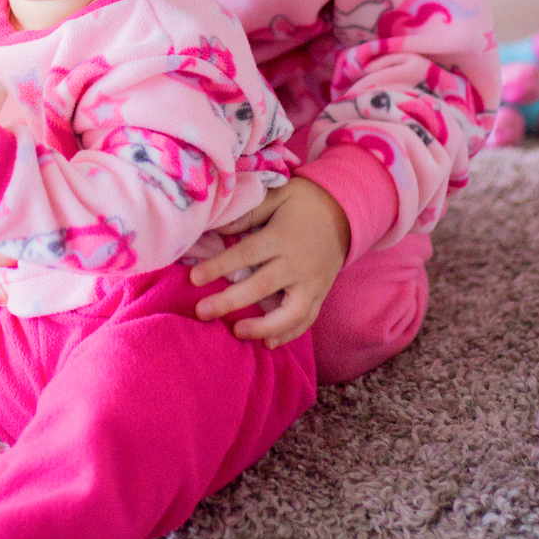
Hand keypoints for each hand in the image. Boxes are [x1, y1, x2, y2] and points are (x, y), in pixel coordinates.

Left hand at [190, 178, 350, 346]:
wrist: (345, 211)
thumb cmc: (302, 201)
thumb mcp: (276, 195)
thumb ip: (247, 214)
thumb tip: (215, 230)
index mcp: (283, 236)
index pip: (246, 254)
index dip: (219, 266)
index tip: (193, 278)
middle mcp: (299, 263)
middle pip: (261, 287)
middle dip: (230, 302)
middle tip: (202, 312)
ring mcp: (313, 283)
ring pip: (290, 313)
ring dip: (262, 327)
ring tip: (237, 333)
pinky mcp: (321, 294)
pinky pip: (307, 319)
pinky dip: (289, 334)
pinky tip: (269, 343)